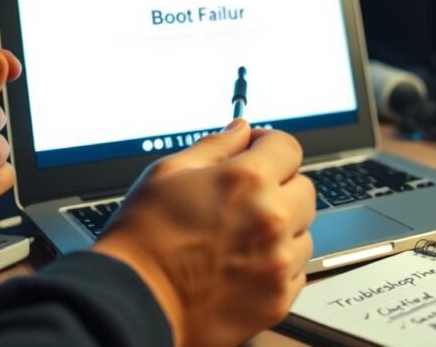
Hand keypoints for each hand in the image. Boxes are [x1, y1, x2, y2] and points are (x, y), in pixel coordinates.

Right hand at [92, 120, 315, 346]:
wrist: (132, 304)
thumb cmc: (142, 240)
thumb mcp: (168, 174)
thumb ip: (215, 146)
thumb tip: (240, 130)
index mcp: (248, 181)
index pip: (287, 147)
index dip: (268, 145)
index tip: (257, 153)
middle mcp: (271, 219)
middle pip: (303, 188)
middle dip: (279, 188)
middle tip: (245, 201)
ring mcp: (279, 262)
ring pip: (302, 232)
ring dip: (281, 230)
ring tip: (240, 239)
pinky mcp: (278, 298)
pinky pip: (296, 272)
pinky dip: (277, 267)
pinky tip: (243, 266)